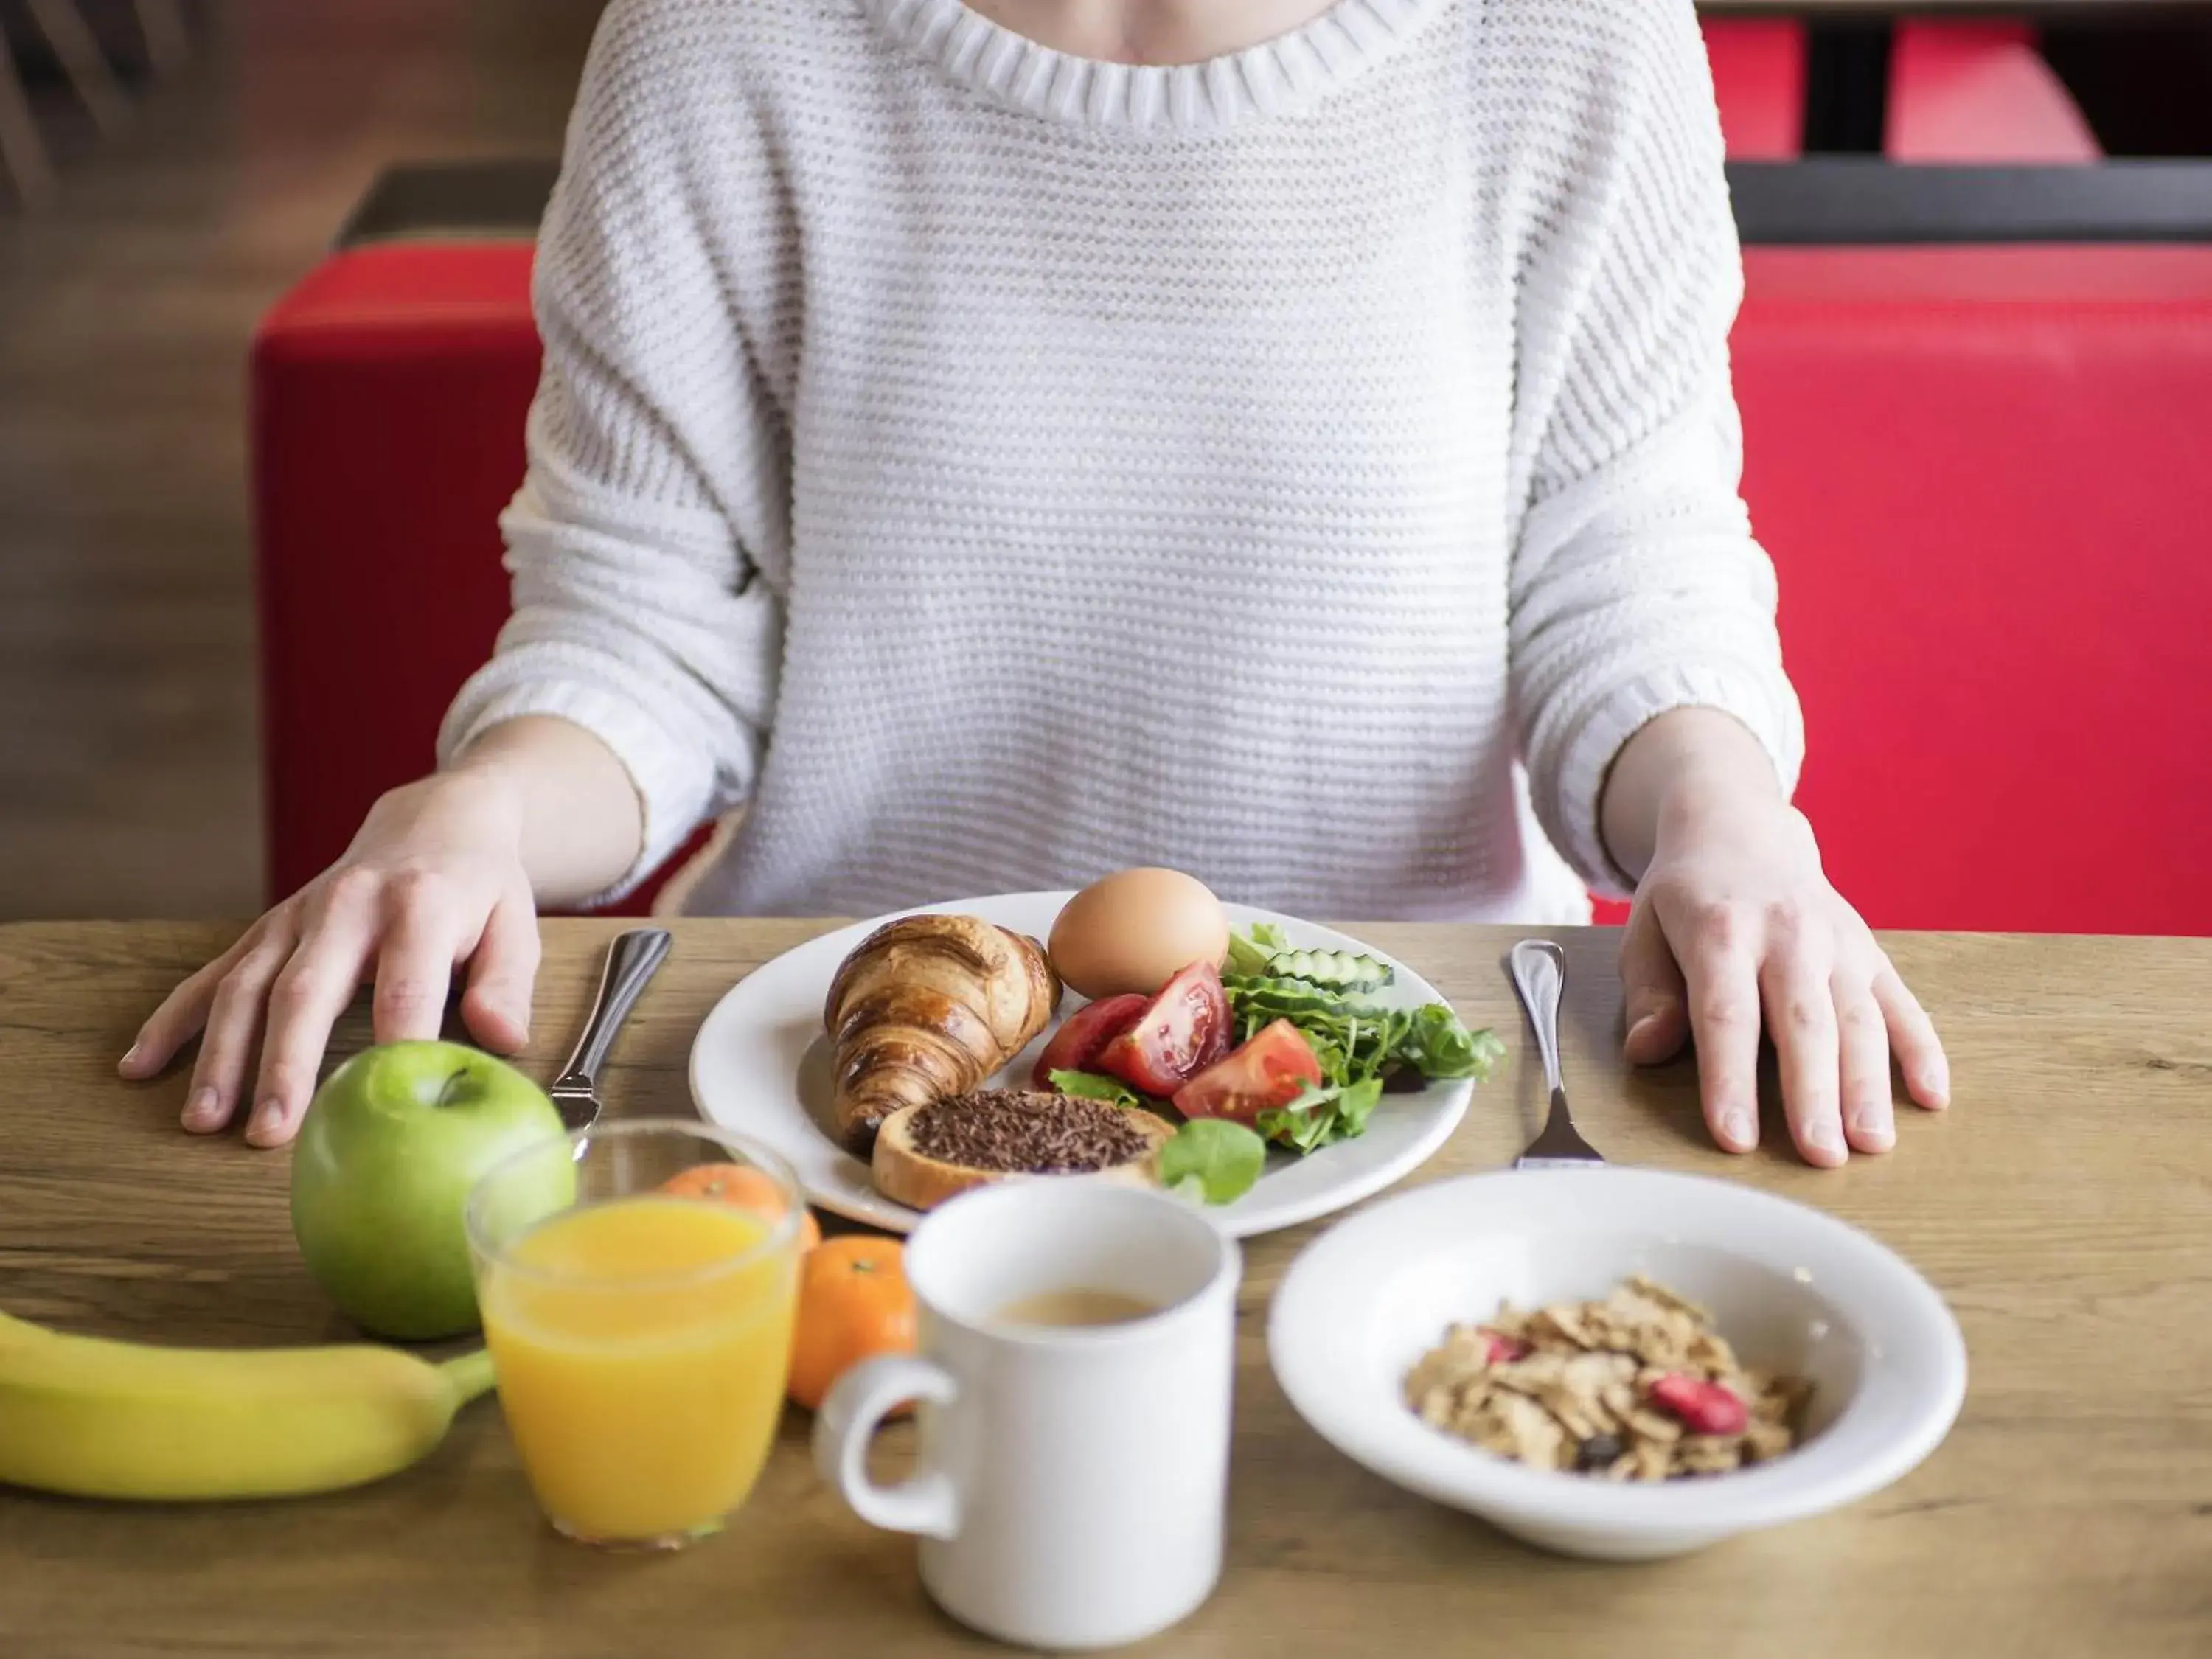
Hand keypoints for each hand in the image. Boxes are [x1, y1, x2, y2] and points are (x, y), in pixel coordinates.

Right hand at [118, 770, 539, 1147]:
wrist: (435, 820)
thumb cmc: (479, 886)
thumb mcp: (516, 924)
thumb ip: (506, 983)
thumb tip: (500, 1038)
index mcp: (419, 907)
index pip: (405, 989)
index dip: (393, 1049)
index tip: (380, 1110)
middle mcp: (348, 907)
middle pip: (305, 992)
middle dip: (282, 1066)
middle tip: (268, 1133)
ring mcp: (298, 917)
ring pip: (246, 987)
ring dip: (220, 1055)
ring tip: (203, 1120)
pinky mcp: (268, 929)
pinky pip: (213, 973)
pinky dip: (174, 1019)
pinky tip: (141, 1063)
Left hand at [1619, 788, 1949, 1166]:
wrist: (1741, 830)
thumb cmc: (1686, 898)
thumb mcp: (1642, 932)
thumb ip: (1649, 994)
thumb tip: (1648, 1050)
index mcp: (1720, 931)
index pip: (1726, 1015)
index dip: (1731, 1080)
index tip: (1736, 1139)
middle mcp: (1787, 934)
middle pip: (1802, 1024)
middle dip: (1813, 1094)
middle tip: (1822, 1157)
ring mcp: (1837, 942)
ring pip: (1858, 1019)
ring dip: (1869, 1084)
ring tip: (1873, 1144)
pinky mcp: (1871, 952)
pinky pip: (1902, 1003)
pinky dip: (1921, 1049)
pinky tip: (1932, 1097)